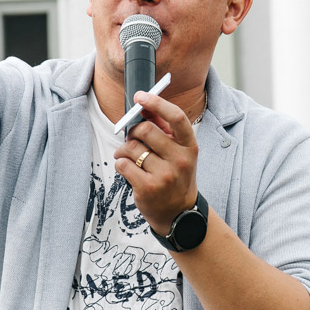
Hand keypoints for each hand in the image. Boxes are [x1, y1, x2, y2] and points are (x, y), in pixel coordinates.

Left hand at [113, 91, 198, 236]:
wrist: (179, 213)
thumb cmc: (175, 178)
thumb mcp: (178, 153)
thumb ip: (163, 130)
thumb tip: (145, 107)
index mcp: (189, 146)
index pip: (176, 117)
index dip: (157, 103)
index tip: (140, 97)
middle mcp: (180, 160)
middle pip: (146, 130)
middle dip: (133, 132)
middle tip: (131, 138)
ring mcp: (165, 175)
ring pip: (131, 148)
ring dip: (124, 150)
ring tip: (127, 157)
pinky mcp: (148, 188)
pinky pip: (123, 165)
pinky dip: (120, 164)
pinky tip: (126, 169)